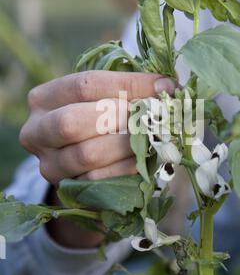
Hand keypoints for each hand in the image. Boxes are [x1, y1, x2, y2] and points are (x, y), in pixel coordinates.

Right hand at [20, 70, 175, 247]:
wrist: (81, 157)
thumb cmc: (96, 117)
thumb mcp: (104, 97)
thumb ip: (127, 89)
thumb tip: (167, 87)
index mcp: (43, 98)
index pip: (84, 85)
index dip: (127, 85)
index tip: (164, 86)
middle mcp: (36, 132)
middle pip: (72, 122)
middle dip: (120, 117)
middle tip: (153, 114)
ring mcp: (49, 165)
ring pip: (87, 155)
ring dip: (128, 144)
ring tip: (155, 134)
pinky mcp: (66, 189)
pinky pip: (98, 181)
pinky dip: (127, 167)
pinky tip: (146, 157)